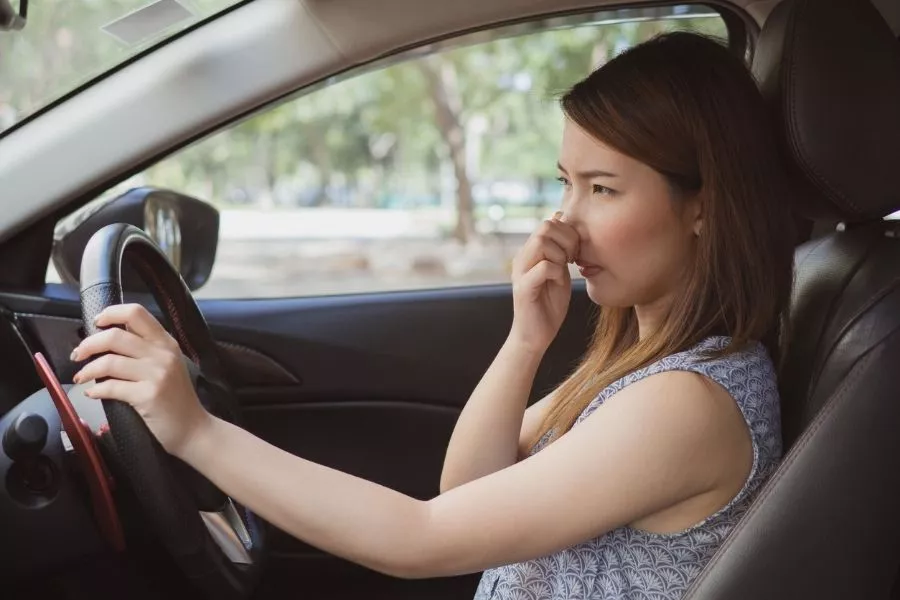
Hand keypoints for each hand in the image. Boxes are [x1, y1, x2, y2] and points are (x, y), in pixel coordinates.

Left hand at [70, 303, 211, 457]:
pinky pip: (111, 387)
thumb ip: (146, 350)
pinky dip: (95, 390)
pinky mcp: (147, 396)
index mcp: (166, 342)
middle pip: (115, 336)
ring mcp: (156, 374)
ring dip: (87, 369)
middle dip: (89, 344)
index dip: (110, 314)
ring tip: (80, 377)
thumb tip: (108, 339)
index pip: (136, 313)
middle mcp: (162, 354)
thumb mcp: (167, 365)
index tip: (96, 323)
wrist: (194, 428)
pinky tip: (92, 393)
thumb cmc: (176, 398)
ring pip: (109, 362)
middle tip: (78, 354)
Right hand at [509, 212, 579, 352]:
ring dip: (561, 254)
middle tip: (572, 259)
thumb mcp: (560, 272)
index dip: (569, 232)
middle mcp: (522, 258)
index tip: (575, 253)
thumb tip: (567, 227)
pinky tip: (559, 282)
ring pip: (542, 242)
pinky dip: (557, 272)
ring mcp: (521, 272)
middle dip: (567, 240)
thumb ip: (562, 252)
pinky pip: (543, 267)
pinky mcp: (523, 288)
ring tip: (565, 270)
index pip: (550, 222)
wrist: (535, 336)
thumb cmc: (549, 305)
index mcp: (531, 252)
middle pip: (545, 226)